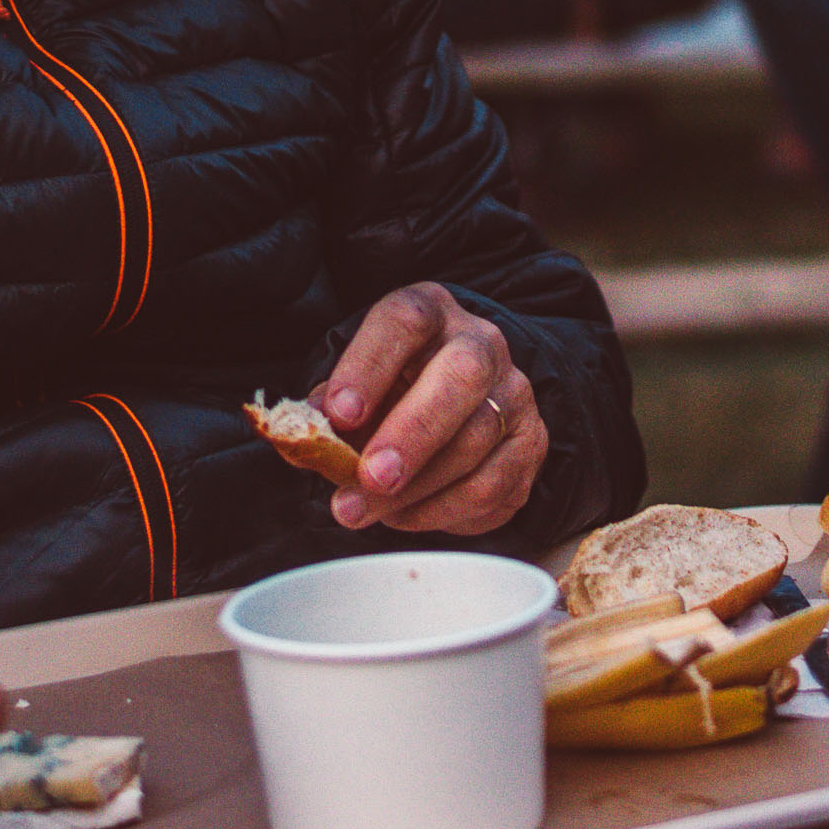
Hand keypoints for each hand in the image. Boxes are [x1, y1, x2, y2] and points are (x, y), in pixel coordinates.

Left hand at [315, 282, 546, 533]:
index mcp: (430, 312)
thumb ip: (328, 408)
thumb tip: (298, 437)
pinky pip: (493, 485)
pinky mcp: (530, 444)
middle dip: (412, 433)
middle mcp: (481, 343)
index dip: (369, 366)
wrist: (460, 406)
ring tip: (364, 511)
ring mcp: (513, 393)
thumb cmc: (393, 392)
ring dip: (415, 488)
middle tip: (370, 477)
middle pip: (460, 377)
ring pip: (476, 441)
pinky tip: (403, 516)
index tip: (338, 414)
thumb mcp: (356, 386)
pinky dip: (441, 510)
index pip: (404, 321)